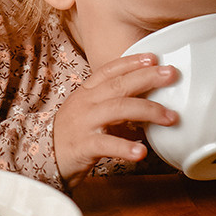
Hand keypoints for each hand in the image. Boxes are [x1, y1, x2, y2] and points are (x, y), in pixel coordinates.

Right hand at [53, 54, 177, 187]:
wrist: (44, 158)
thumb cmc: (73, 135)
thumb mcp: (92, 113)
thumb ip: (116, 106)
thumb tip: (150, 104)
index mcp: (87, 93)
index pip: (110, 70)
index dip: (132, 62)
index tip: (154, 57)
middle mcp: (86, 103)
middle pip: (119, 85)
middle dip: (147, 78)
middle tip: (171, 75)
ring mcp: (84, 123)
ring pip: (117, 109)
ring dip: (147, 110)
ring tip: (170, 117)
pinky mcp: (82, 146)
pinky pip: (106, 144)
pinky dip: (125, 147)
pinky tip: (141, 152)